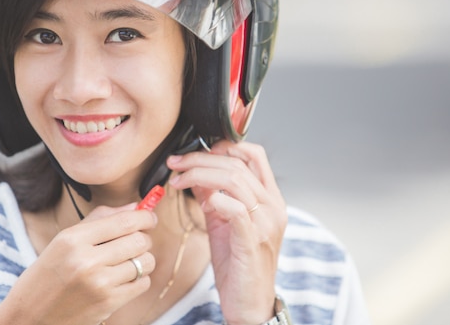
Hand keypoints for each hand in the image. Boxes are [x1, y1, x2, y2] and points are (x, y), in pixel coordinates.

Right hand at [0, 204, 156, 324]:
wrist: (29, 316)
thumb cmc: (48, 275)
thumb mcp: (64, 241)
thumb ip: (100, 219)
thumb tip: (136, 207)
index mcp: (73, 239)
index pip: (123, 221)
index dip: (144, 217)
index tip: (149, 217)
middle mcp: (86, 260)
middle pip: (139, 240)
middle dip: (144, 238)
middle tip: (137, 241)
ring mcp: (99, 284)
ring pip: (145, 262)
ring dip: (143, 260)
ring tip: (128, 261)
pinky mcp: (108, 303)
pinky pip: (142, 283)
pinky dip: (139, 279)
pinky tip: (123, 279)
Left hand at [167, 140, 286, 324]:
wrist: (249, 303)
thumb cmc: (238, 264)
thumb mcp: (223, 222)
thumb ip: (213, 195)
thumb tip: (195, 172)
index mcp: (270, 198)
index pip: (254, 155)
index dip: (224, 146)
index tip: (195, 151)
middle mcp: (273, 206)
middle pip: (237, 164)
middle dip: (200, 158)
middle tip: (176, 163)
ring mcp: (266, 223)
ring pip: (234, 180)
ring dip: (199, 174)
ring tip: (178, 180)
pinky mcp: (253, 240)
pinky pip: (236, 208)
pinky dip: (215, 198)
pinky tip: (202, 201)